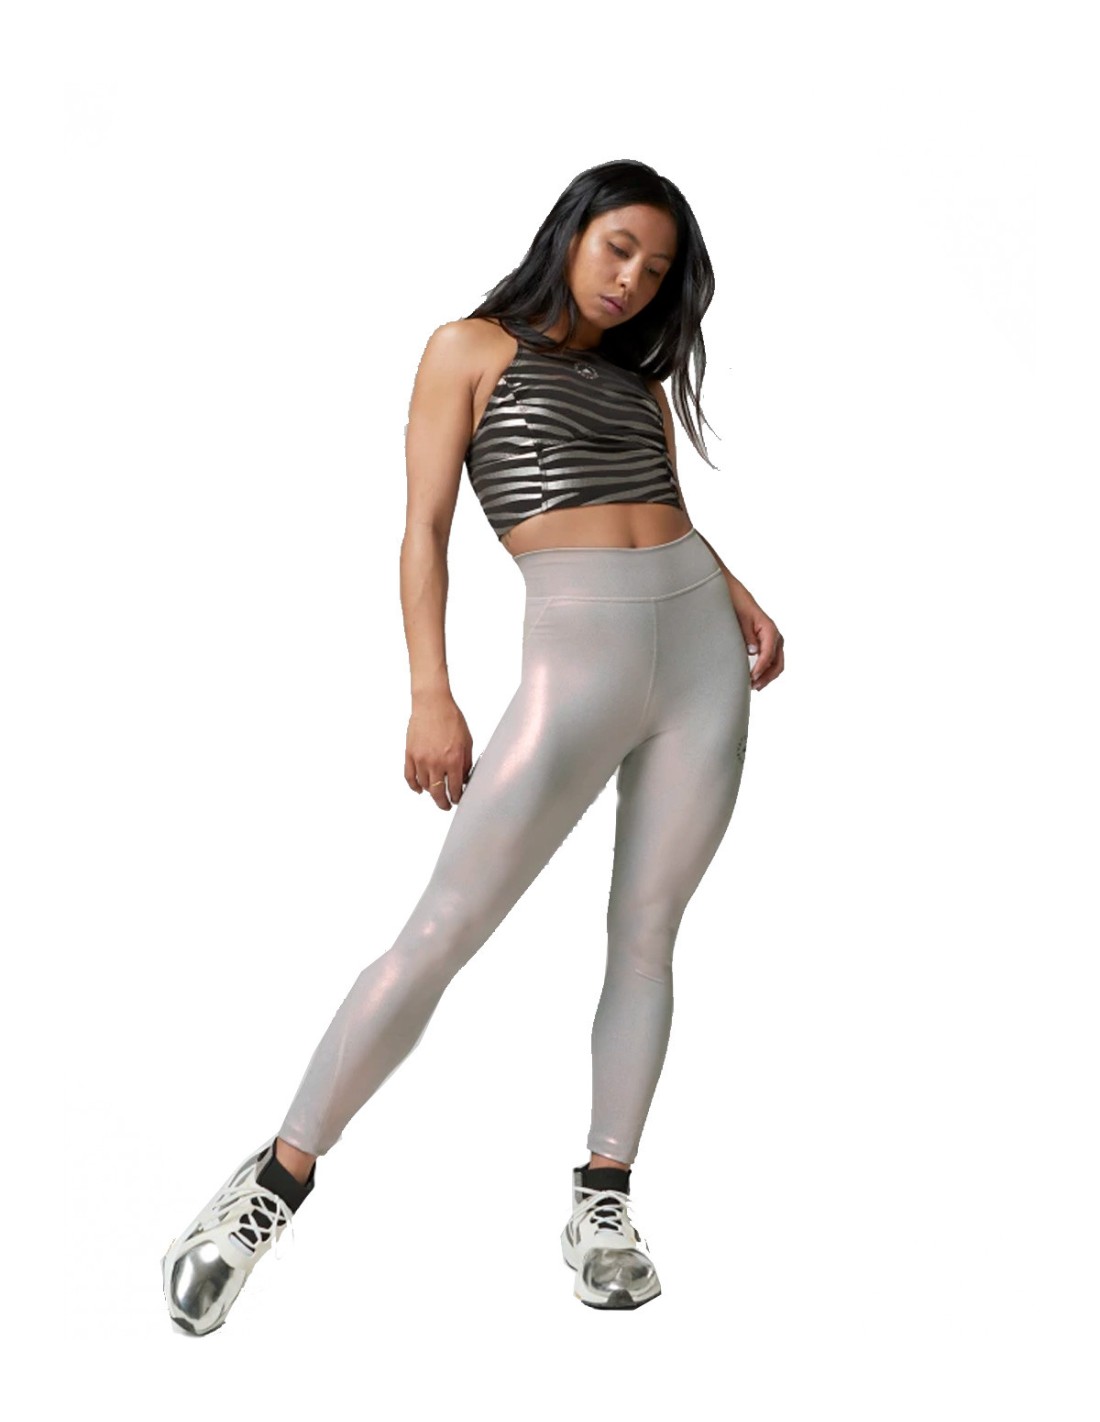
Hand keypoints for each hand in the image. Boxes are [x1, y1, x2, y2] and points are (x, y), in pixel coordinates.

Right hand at [405, 692, 474, 810]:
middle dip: (443, 803)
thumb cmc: (451, 718)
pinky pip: (409, 776)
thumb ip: (466, 762)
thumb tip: (464, 777)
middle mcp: (436, 762)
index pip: (454, 788)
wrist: (432, 704)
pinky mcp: (410, 754)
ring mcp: (421, 759)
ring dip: (430, 792)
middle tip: (446, 805)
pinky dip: (414, 786)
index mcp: (453, 759)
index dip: (456, 797)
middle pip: (437, 792)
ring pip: (424, 786)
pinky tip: (419, 789)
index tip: (457, 799)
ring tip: (435, 793)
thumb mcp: (467, 741)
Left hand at [737, 603, 784, 691]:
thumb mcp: (742, 620)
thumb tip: (753, 651)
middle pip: (777, 663)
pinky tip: (756, 679)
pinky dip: (766, 672)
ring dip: (767, 677)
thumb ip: (748, 636)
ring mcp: (774, 643)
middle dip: (767, 677)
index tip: (752, 677)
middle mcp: (776, 638)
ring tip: (754, 686)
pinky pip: (772, 662)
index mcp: (771, 630)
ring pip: (776, 665)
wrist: (739, 599)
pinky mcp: (769, 646)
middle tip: (754, 686)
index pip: (769, 654)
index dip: (761, 667)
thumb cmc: (741, 607)